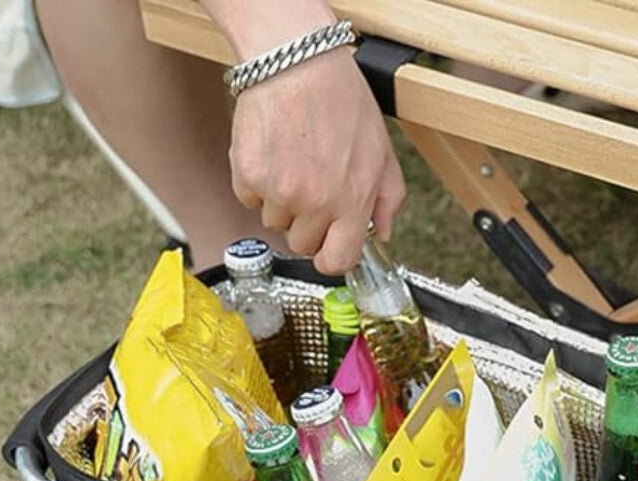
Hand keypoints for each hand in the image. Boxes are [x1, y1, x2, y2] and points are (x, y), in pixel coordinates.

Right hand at [229, 48, 405, 274]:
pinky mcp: (251, 177)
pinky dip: (257, 183)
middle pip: (302, 244)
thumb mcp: (382, 151)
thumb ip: (388, 198)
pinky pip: (250, 199)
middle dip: (306, 224)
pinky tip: (272, 153)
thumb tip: (382, 232)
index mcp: (352, 201)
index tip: (327, 247)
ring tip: (292, 162)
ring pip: (274, 222)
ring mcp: (281, 193)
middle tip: (310, 187)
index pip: (337, 261)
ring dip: (280, 201)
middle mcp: (316, 203)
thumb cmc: (341, 100)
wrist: (298, 62)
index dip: (331, 257)